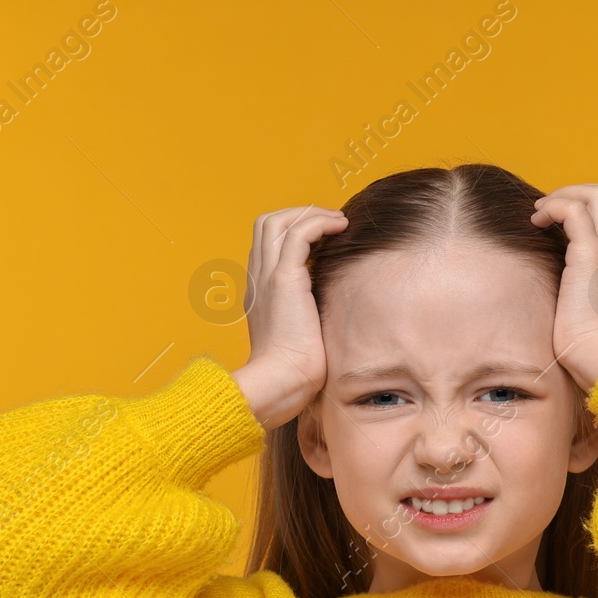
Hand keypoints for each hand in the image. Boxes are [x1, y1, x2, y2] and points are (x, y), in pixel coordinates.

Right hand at [233, 205, 347, 427]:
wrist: (281, 383)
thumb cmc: (294, 372)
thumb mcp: (300, 336)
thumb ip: (306, 316)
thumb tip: (330, 309)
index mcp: (258, 291)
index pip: (267, 244)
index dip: (293, 230)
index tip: (323, 238)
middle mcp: (257, 278)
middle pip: (266, 223)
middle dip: (300, 214)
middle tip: (330, 224)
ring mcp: (267, 277)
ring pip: (278, 221)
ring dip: (311, 214)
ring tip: (338, 222)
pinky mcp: (283, 279)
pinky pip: (298, 233)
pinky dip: (320, 222)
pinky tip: (340, 228)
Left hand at [530, 183, 597, 392]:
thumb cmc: (596, 351)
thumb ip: (589, 289)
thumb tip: (564, 283)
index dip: (587, 207)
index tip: (560, 223)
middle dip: (574, 193)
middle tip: (548, 211)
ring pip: (596, 194)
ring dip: (562, 196)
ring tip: (539, 214)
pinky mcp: (592, 255)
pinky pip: (574, 210)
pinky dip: (554, 207)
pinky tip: (537, 222)